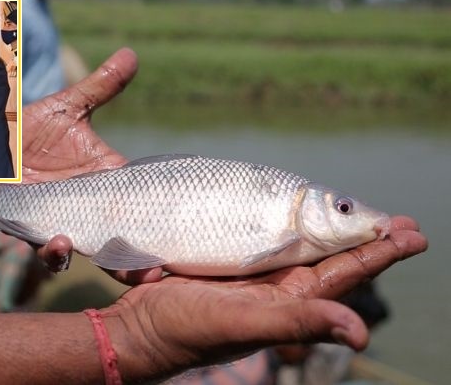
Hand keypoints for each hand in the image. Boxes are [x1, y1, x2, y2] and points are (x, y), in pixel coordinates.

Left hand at [20, 48, 160, 281]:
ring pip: (92, 254)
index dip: (164, 218)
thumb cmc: (28, 127)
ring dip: (111, 265)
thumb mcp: (67, 108)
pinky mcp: (33, 230)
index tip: (187, 228)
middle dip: (144, 259)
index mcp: (106, 180)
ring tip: (129, 268)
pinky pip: (49, 252)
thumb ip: (100, 88)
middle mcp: (89, 208)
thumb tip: (131, 54)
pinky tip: (61, 242)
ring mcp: (63, 221)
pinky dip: (56, 253)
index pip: (143, 203)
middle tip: (163, 269)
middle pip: (125, 240)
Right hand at [103, 216, 426, 380]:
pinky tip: (289, 217)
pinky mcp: (224, 264)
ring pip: (299, 248)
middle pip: (330, 258)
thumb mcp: (244, 324)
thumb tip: (361, 333)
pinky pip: (262, 241)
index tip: (413, 234)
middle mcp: (275, 289)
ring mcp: (250, 277)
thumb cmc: (187, 330)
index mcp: (288, 302)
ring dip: (331, 232)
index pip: (344, 273)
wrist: (136, 330)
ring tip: (358, 217)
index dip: (379, 254)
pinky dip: (282, 228)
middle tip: (400, 221)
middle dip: (365, 240)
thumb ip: (298, 322)